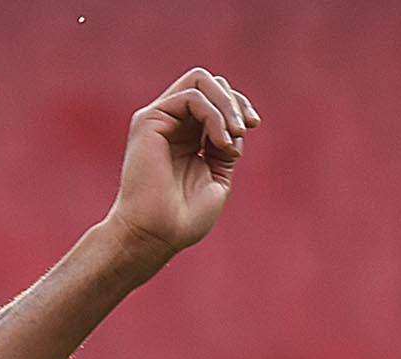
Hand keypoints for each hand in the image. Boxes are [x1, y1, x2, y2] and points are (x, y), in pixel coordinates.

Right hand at [105, 68, 258, 261]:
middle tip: (244, 130)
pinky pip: (192, 97)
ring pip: (201, 80)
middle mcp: (169, 125)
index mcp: (184, 138)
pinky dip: (213, 114)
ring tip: (233, 137)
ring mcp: (157, 121)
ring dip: (226, 105)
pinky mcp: (148, 121)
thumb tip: (237, 121)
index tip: (253, 126)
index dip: (238, 105)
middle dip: (235, 101)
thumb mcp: (218, 175)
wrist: (155, 236)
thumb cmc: (182, 219)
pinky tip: (219, 141)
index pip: (215, 99)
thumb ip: (226, 144)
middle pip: (210, 83)